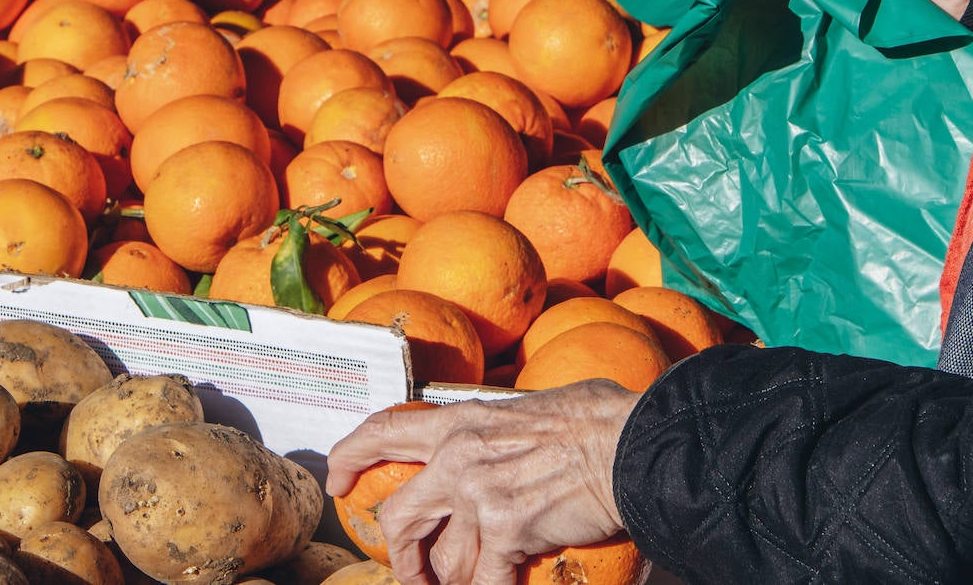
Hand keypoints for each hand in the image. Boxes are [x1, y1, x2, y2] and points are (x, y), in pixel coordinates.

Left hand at [325, 380, 641, 584]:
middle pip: (399, 515)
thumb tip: (518, 433)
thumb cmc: (603, 419)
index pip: (387, 429)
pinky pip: (484, 582)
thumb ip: (508, 424)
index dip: (351, 455)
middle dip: (401, 556)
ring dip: (452, 583)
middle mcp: (459, 456)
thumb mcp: (537, 406)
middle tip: (412, 574)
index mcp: (464, 420)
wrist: (634, 444)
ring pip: (441, 561)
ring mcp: (478, 494)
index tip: (338, 479)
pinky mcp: (506, 531)